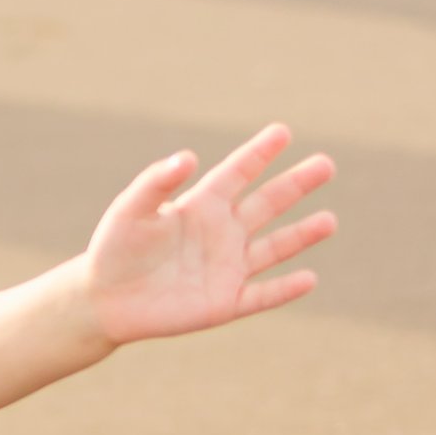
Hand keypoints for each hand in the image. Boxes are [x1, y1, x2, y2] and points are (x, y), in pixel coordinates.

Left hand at [80, 127, 336, 345]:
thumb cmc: (114, 250)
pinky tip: (309, 279)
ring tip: (329, 221)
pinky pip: (262, 295)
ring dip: (302, 235)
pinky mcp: (225, 302)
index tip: (282, 132)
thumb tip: (187, 156)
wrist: (105, 300)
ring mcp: (227, 268)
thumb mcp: (130, 211)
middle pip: (267, 204)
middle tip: (326, 164)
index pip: (237, 173)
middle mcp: (221, 233)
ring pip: (274, 248)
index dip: (259, 153)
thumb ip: (156, 183)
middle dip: (296, 184)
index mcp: (200, 206)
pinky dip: (285, 289)